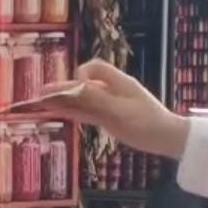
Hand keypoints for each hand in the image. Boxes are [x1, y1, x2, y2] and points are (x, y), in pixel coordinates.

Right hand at [39, 60, 188, 158]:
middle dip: (62, 89)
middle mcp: (112, 91)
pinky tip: (57, 112)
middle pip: (83, 86)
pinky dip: (72, 112)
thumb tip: (75, 86)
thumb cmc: (148, 122)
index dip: (82, 75)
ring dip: (63, 101)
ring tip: (41, 103)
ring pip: (81, 101)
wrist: (166, 138)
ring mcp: (109, 105)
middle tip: (40, 92)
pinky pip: (86, 113)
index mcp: (119, 82)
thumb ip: (97, 99)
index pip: (95, 68)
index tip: (77, 87)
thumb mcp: (121, 111)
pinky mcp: (108, 119)